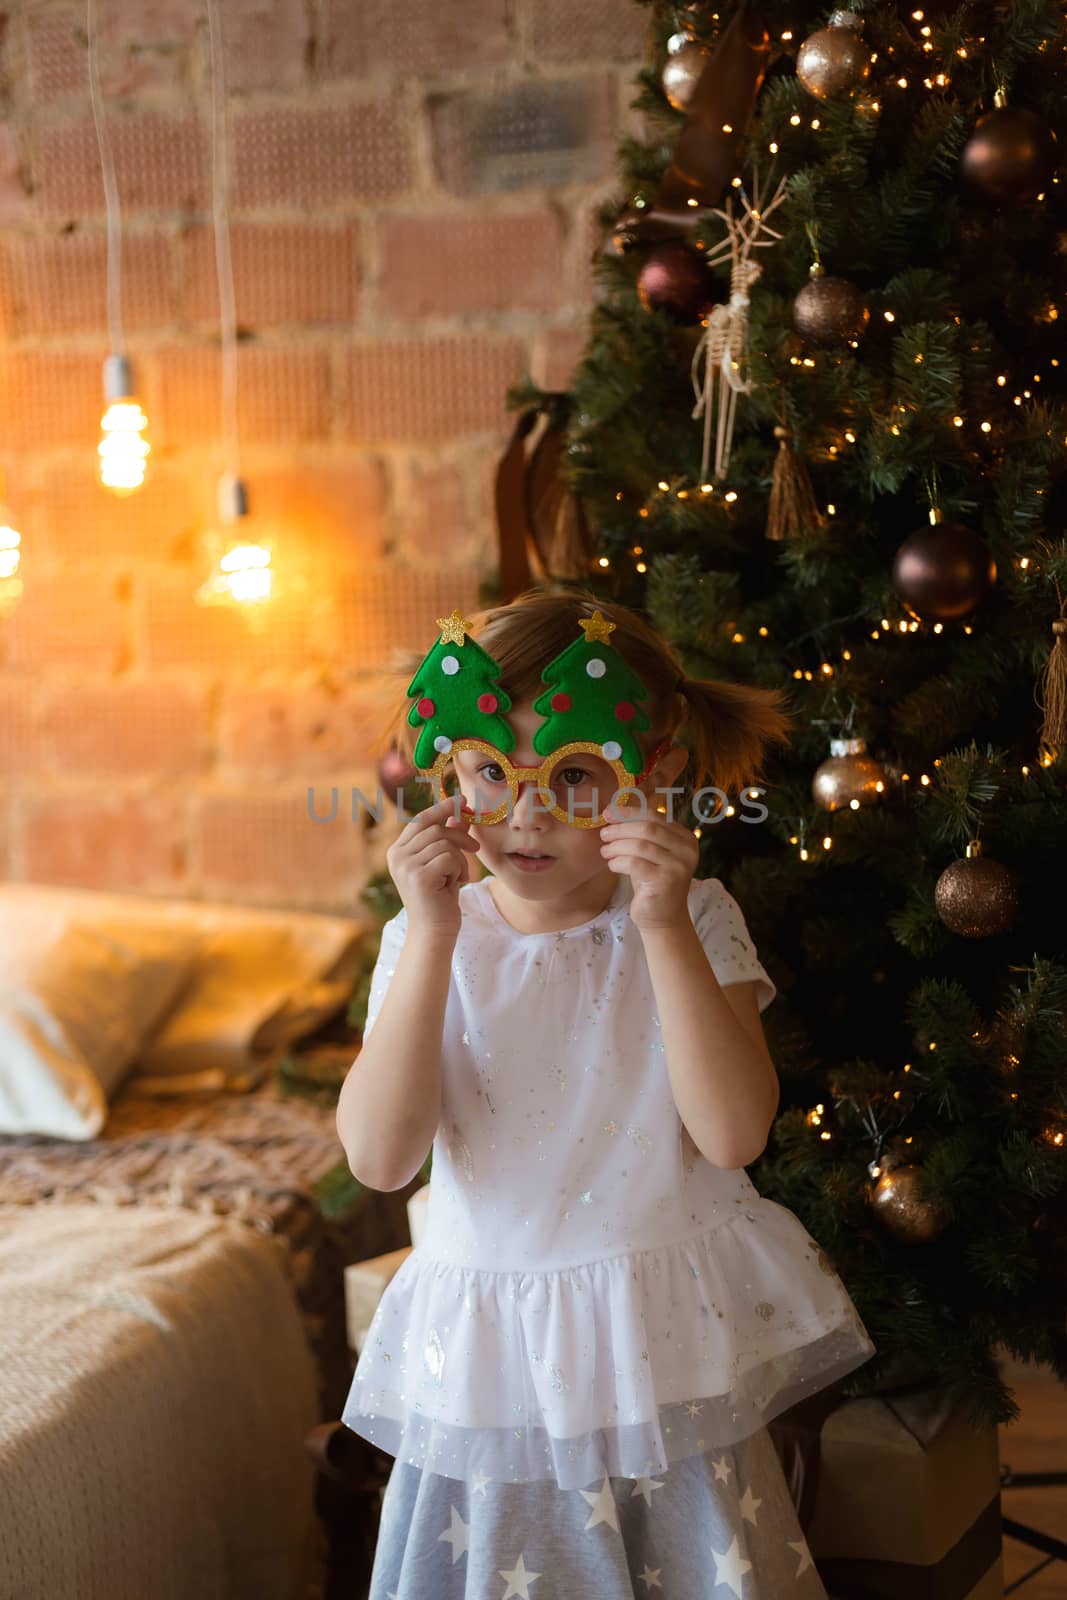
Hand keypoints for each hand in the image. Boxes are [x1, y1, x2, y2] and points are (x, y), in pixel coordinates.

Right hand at [385, 797, 480, 938]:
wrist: (434, 932)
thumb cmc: (439, 898)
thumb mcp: (444, 864)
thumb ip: (448, 839)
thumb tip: (460, 814)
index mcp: (397, 851)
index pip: (420, 820)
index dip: (442, 809)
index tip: (463, 800)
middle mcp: (396, 856)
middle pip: (435, 829)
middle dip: (460, 837)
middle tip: (475, 849)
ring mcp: (405, 866)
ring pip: (444, 843)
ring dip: (460, 859)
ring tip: (460, 876)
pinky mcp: (418, 876)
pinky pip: (449, 858)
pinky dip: (459, 869)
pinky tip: (456, 883)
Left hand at [598, 800, 698, 932]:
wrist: (663, 917)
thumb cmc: (653, 881)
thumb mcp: (651, 853)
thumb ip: (641, 832)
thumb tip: (613, 811)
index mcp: (685, 838)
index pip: (655, 816)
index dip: (629, 812)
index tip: (608, 812)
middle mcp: (686, 850)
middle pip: (647, 828)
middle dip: (620, 829)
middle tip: (603, 835)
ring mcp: (678, 866)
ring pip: (639, 845)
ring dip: (616, 846)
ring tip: (605, 851)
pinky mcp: (665, 882)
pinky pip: (634, 863)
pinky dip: (618, 862)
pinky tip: (612, 865)